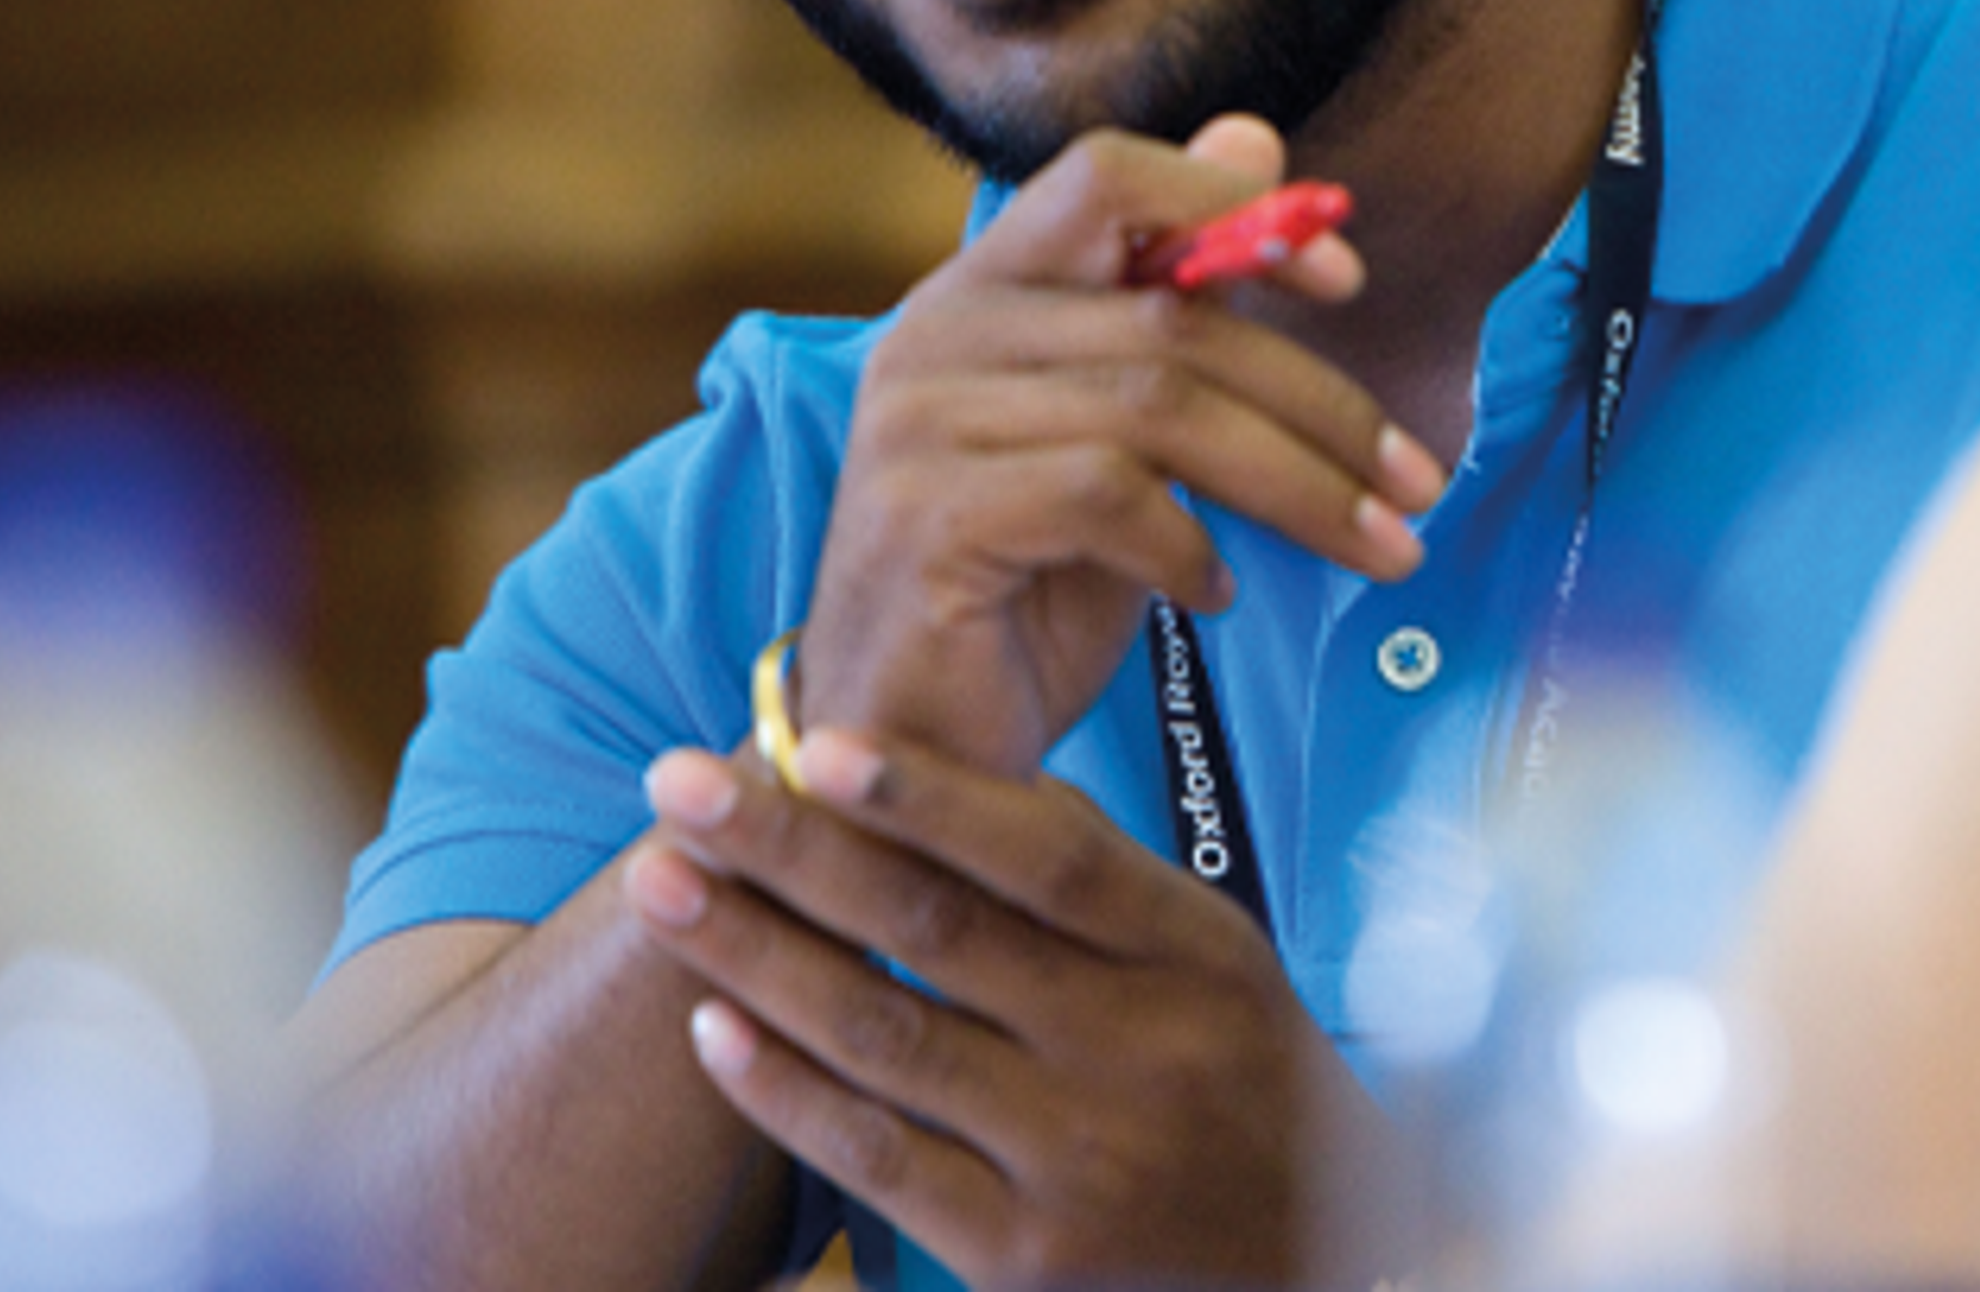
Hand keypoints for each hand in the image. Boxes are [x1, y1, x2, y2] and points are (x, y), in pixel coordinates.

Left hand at [622, 729, 1375, 1287]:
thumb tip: (939, 781)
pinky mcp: (1023, 1256)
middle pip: (937, 934)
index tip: (808, 740)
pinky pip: (876, 1159)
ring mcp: (1077, 1163)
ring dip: (753, 954)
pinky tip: (714, 1026)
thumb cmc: (1237, 1071)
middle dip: (790, 849)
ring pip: (884, 1039)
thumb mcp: (1213, 953)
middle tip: (676, 782)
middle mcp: (1139, 1054)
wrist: (1318, 1252)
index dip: (926, 795)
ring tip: (661, 884)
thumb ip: (1093, 877)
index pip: (1049, 856)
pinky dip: (784, 1091)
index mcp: (1195, 955)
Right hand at [807, 115, 1445, 773]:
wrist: (910, 758)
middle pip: (1172, 316)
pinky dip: (1188, 545)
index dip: (1236, 208)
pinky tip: (1218, 591)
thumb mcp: (1123, 438)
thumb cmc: (1024, 593)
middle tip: (1421, 485)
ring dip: (1300, 487)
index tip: (1345, 282)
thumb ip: (1177, 302)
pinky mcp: (927, 518)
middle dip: (1324, 403)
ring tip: (1380, 550)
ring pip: (1160, 408)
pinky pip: (1103, 495)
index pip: (1108, 177)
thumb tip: (1259, 138)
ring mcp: (917, 424)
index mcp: (979, 292)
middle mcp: (933, 335)